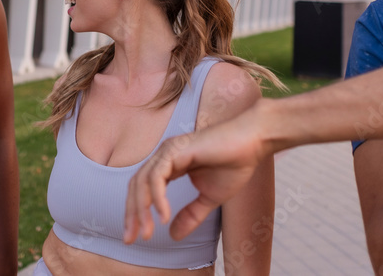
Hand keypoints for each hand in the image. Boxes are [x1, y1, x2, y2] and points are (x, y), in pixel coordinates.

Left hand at [123, 103, 267, 243]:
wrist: (251, 143)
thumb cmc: (233, 165)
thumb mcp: (209, 199)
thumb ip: (191, 215)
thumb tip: (173, 235)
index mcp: (169, 165)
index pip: (142, 190)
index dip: (136, 213)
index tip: (134, 236)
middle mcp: (164, 156)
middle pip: (136, 186)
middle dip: (132, 214)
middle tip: (130, 239)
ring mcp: (168, 151)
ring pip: (142, 182)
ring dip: (141, 210)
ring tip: (148, 232)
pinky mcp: (176, 150)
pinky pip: (157, 176)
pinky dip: (158, 198)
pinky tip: (164, 216)